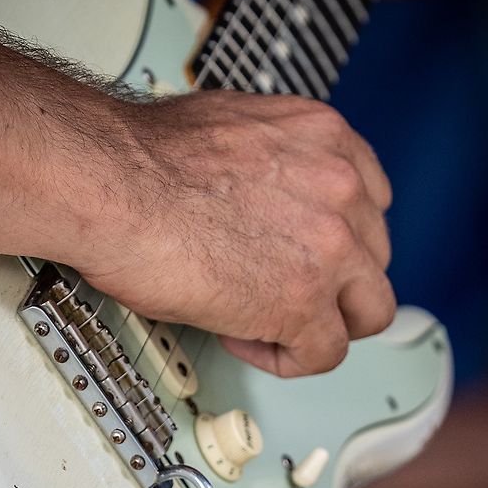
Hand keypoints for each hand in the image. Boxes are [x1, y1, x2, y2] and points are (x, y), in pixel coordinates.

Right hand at [77, 92, 394, 377]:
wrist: (114, 186)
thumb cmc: (143, 159)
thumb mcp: (233, 130)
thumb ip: (271, 163)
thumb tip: (260, 191)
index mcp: (325, 139)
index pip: (371, 202)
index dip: (337, 237)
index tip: (304, 252)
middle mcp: (341, 189)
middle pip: (373, 258)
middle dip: (330, 282)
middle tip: (280, 289)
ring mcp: (330, 250)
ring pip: (368, 312)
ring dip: (323, 324)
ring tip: (270, 322)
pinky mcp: (303, 304)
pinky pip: (323, 354)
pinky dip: (285, 357)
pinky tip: (243, 336)